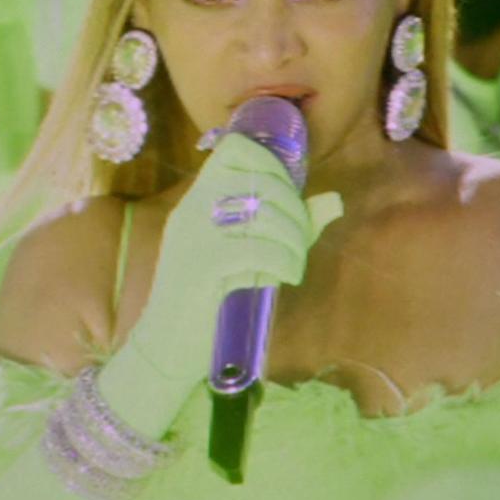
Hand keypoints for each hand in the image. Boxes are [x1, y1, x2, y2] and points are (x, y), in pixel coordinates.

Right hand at [117, 132, 341, 388]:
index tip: (287, 197)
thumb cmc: (210, 304)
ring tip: (295, 264)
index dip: (271, 162)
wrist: (165, 350)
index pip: (234, 148)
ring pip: (264, 213)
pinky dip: (285, 261)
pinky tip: (287, 277)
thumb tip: (333, 202)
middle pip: (260, 179)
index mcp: (197, 200)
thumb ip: (289, 228)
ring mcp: (194, 235)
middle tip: (300, 241)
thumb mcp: (251, 258)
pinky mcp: (201, 266)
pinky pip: (260, 248)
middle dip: (294, 208)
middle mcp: (192, 209)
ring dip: (295, 238)